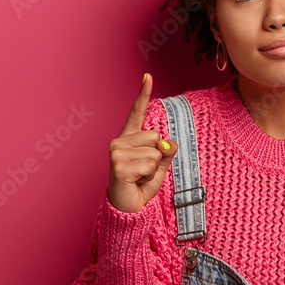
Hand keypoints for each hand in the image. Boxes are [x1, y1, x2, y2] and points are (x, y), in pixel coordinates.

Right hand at [107, 73, 176, 212]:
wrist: (129, 209)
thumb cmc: (142, 184)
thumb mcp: (160, 164)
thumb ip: (167, 149)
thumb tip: (166, 144)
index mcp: (130, 137)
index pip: (138, 112)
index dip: (143, 93)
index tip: (148, 76)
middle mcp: (120, 141)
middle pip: (156, 136)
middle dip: (158, 156)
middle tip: (143, 170)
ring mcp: (117, 152)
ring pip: (155, 151)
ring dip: (153, 168)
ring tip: (139, 176)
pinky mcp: (118, 165)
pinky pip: (150, 164)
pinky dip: (149, 175)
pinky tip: (135, 181)